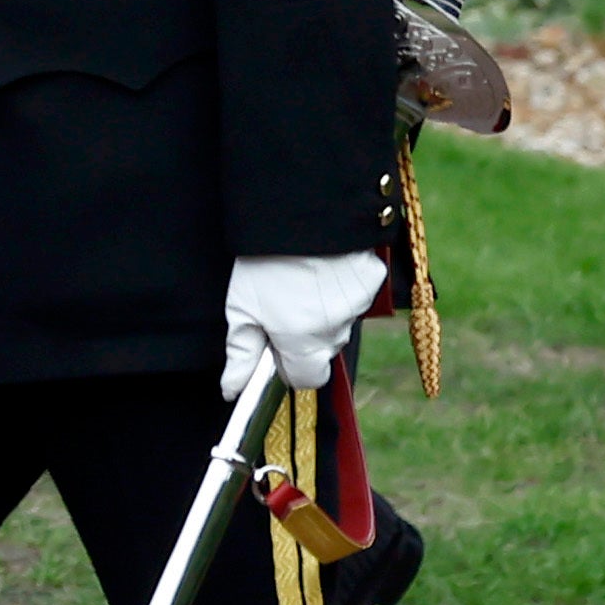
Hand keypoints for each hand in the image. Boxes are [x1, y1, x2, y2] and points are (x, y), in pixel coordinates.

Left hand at [225, 252, 383, 393]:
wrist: (301, 214)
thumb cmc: (264, 263)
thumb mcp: (240, 308)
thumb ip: (241, 353)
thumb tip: (232, 390)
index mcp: (303, 343)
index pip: (307, 379)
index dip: (289, 368)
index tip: (274, 346)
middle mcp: (336, 332)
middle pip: (323, 351)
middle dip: (304, 339)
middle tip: (281, 306)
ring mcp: (358, 308)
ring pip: (339, 324)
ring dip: (322, 313)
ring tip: (299, 281)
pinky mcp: (372, 283)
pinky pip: (355, 298)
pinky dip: (340, 290)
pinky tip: (321, 269)